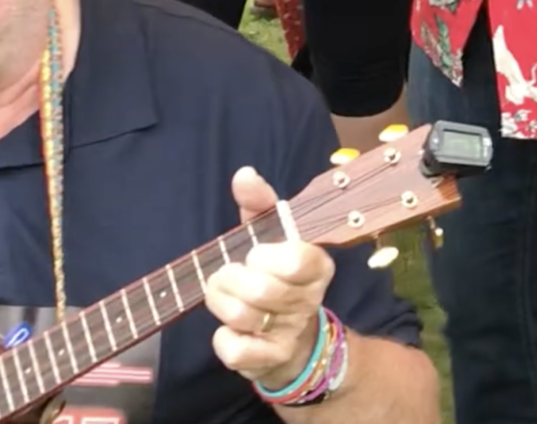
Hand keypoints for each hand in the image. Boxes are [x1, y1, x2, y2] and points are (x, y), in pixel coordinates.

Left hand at [204, 167, 335, 387]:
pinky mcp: (270, 362)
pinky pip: (235, 350)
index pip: (297, 258)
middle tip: (227, 276)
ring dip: (220, 303)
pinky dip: (222, 339)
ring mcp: (291, 334)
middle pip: (260, 288)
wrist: (292, 340)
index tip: (256, 254)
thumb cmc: (275, 276)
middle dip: (230, 278)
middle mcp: (309, 301)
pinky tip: (228, 330)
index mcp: (316, 266)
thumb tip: (245, 174)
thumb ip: (259, 203)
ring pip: (243, 316)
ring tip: (221, 297)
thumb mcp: (270, 235)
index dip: (266, 255)